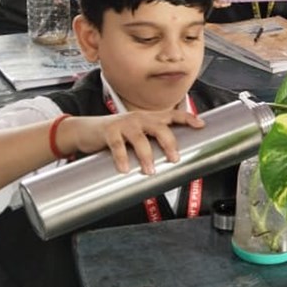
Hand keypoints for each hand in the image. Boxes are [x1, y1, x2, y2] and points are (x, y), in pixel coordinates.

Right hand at [59, 110, 204, 174]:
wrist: (85, 130)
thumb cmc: (117, 134)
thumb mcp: (138, 134)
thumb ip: (153, 142)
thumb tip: (173, 161)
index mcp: (150, 118)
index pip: (173, 115)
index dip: (188, 119)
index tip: (201, 125)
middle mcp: (140, 118)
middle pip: (160, 128)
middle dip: (169, 143)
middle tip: (174, 159)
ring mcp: (124, 124)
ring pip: (140, 138)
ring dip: (146, 155)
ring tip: (149, 170)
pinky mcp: (109, 131)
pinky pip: (118, 145)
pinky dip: (122, 158)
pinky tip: (124, 169)